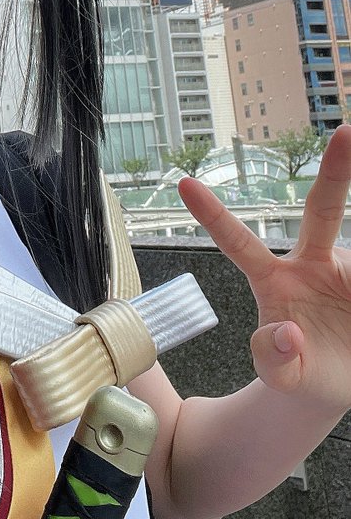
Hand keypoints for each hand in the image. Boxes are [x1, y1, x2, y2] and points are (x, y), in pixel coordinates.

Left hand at [177, 125, 350, 415]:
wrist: (341, 385)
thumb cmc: (303, 371)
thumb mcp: (283, 377)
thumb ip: (273, 360)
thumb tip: (283, 332)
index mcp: (275, 280)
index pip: (237, 242)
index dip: (212, 214)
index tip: (183, 183)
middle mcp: (311, 262)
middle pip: (322, 209)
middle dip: (337, 170)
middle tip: (347, 134)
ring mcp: (343, 267)